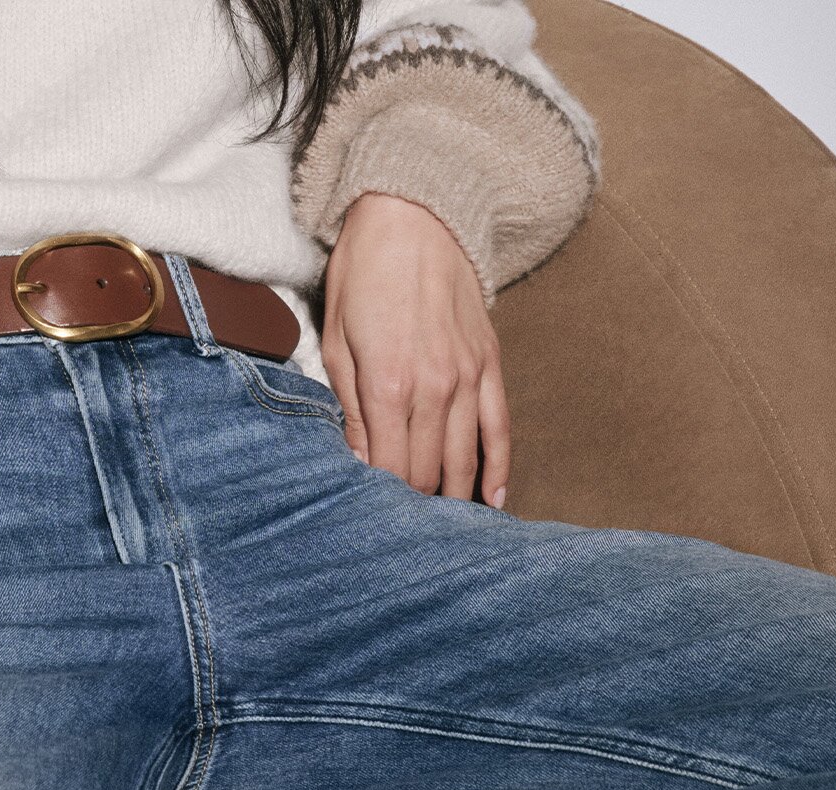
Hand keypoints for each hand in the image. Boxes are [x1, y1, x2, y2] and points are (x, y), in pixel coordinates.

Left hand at [320, 191, 509, 508]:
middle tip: (400, 528)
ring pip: (465, 459)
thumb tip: (356, 462)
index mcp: (389, 384)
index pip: (390, 467)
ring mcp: (469, 378)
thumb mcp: (335, 340)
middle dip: (413, 504)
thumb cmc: (363, 274)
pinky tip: (493, 502)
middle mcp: (435, 387)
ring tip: (440, 527)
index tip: (371, 517)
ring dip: (453, 496)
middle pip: (428, 471)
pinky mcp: (490, 365)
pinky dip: (498, 468)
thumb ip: (347, 407)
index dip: (381, 500)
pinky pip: (500, 429)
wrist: (414, 215)